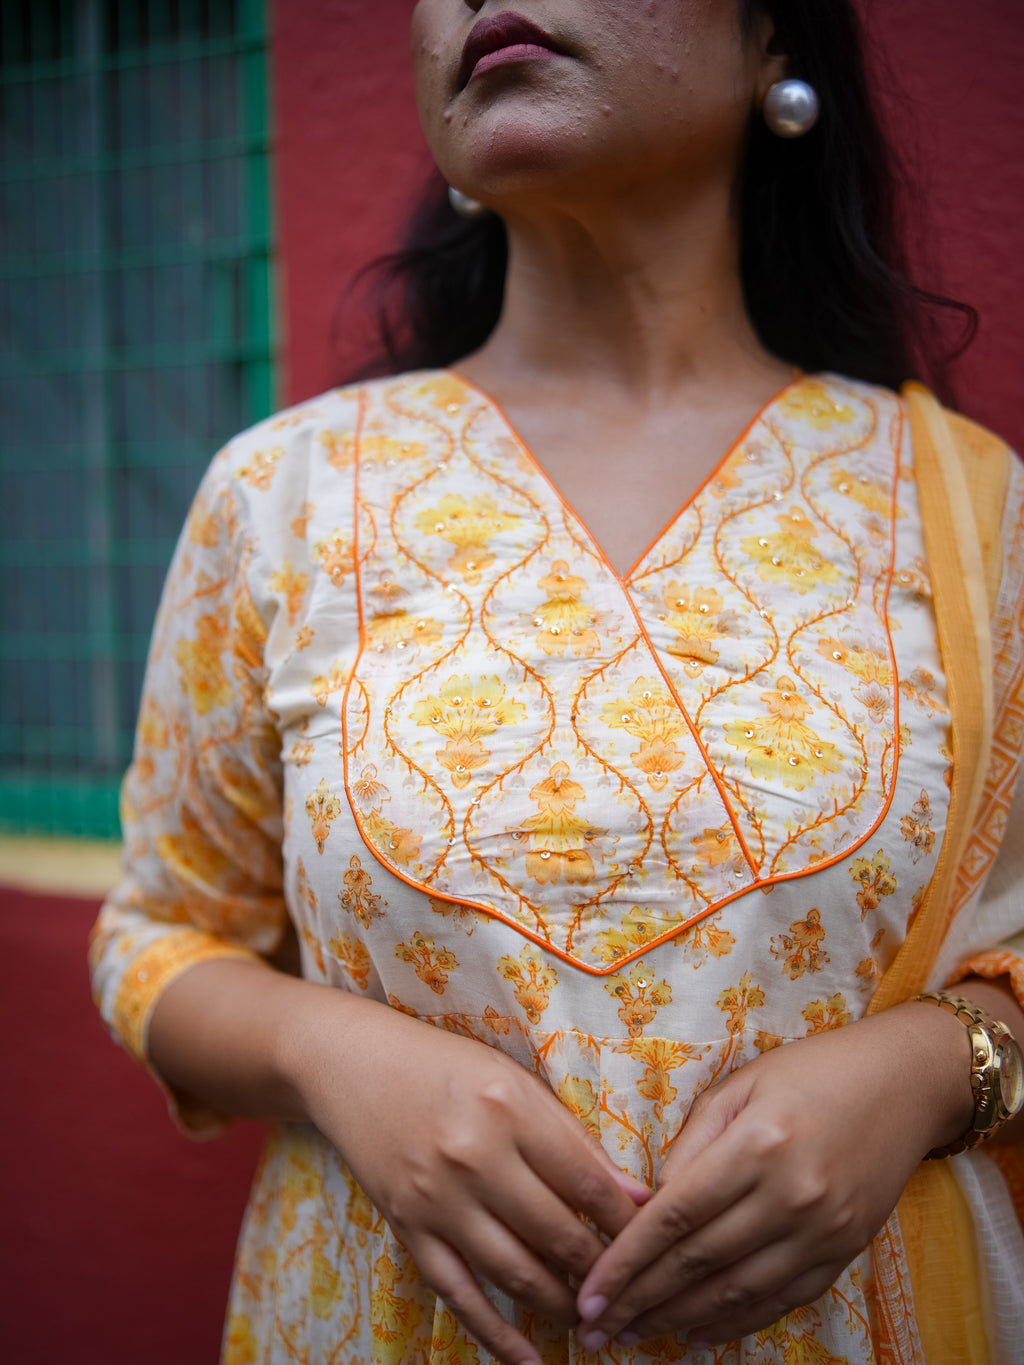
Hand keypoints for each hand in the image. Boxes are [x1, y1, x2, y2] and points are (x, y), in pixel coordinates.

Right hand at [288, 994, 649, 1364]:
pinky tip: (531, 1361)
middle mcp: (475, 1157)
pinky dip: (497, 1337)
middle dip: (603, 1268)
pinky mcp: (409, 1230)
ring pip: (516, 1274)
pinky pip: (459, 1296)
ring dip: (562, 1303)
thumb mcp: (512, 1080)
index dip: (628, 1220)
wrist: (353, 1066)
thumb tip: (630, 1195)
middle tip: (630, 1285)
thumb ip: (569, 1136)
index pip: (588, 1182)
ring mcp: (438, 1201)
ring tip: (592, 1314)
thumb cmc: (445, 1066)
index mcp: (510, 1109)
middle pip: (558, 1234)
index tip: (654, 1239)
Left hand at [573, 1002, 972, 1349]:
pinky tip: (696, 1333)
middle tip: (594, 1328)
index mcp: (757, 1146)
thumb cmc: (812, 1072)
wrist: (905, 1083)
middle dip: (640, 1300)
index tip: (589, 1292)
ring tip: (634, 1333)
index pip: (675, 1217)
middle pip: (699, 1263)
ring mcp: (823, 1232)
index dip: (627, 1261)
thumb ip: (693, 1143)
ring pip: (737, 1293)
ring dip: (678, 1319)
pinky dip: (736, 1322)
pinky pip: (781, 1300)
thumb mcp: (741, 1086)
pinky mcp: (845, 1252)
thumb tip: (651, 1202)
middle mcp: (790, 1197)